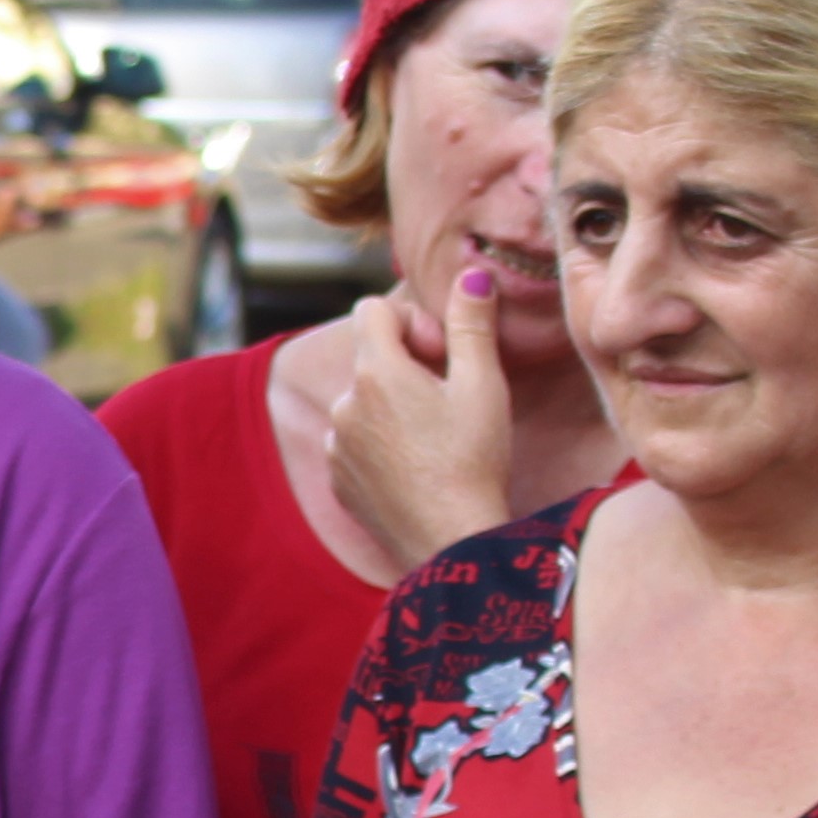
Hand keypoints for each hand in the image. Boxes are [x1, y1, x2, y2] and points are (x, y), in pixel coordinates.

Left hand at [323, 263, 514, 573]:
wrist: (451, 542)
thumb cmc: (473, 460)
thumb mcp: (483, 384)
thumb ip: (472, 324)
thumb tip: (470, 275)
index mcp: (375, 372)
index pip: (372, 308)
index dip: (410, 320)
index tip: (440, 352)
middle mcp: (342, 404)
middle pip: (370, 357)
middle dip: (406, 364)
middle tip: (448, 397)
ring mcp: (334, 445)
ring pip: (363, 402)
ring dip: (392, 406)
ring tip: (435, 439)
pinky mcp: (338, 480)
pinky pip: (355, 442)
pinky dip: (381, 444)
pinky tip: (418, 467)